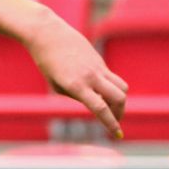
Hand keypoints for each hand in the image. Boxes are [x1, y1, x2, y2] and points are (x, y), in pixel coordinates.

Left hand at [29, 21, 129, 139]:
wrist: (48, 34)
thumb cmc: (47, 61)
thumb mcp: (56, 85)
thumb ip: (76, 95)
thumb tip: (95, 102)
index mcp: (76, 85)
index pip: (100, 108)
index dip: (111, 123)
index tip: (118, 135)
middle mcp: (90, 76)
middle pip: (119, 98)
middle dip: (120, 113)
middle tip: (116, 122)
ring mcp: (97, 67)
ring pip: (122, 87)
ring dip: (120, 100)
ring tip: (110, 108)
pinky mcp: (99, 60)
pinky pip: (112, 78)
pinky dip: (111, 88)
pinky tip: (100, 92)